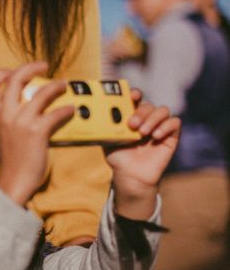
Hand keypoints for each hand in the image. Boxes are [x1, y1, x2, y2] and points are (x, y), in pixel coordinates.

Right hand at [0, 62, 73, 205]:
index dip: (2, 72)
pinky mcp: (37, 132)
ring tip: (64, 86)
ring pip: (41, 93)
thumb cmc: (11, 162)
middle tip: (44, 66)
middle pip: (15, 79)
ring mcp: (21, 123)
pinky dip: (66, 110)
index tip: (13, 71)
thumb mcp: (2, 136)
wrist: (13, 183)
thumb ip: (9, 120)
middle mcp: (6, 115)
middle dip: (31, 67)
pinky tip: (71, 111)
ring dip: (56, 86)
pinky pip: (56, 113)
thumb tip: (27, 108)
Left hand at [105, 89, 180, 218]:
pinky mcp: (171, 136)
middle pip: (148, 105)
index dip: (134, 93)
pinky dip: (166, 126)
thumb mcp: (107, 140)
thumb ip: (105, 127)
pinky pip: (174, 123)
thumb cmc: (118, 157)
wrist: (130, 176)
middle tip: (132, 125)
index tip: (131, 96)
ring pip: (163, 110)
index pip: (136, 98)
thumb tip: (95, 114)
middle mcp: (146, 118)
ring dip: (152, 119)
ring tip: (143, 133)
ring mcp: (159, 126)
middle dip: (140, 112)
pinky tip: (155, 136)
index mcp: (131, 116)